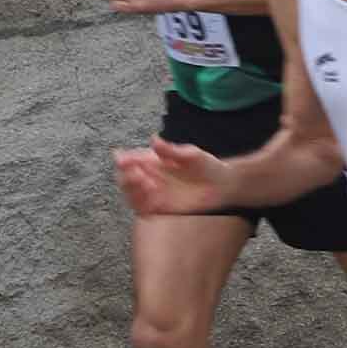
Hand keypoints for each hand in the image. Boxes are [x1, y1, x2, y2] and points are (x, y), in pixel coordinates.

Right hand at [112, 137, 232, 214]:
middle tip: (137, 173)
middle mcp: (149, 177)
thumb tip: (153, 139)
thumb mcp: (193, 155)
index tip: (122, 159)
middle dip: (126, 175)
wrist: (224, 186)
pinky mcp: (159, 208)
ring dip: (132, 189)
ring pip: (130, 193)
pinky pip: (141, 208)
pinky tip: (150, 196)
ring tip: (147, 183)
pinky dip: (139, 203)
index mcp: (153, 161)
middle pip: (125, 177)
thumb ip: (173, 151)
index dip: (124, 159)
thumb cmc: (208, 167)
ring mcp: (153, 194)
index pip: (131, 160)